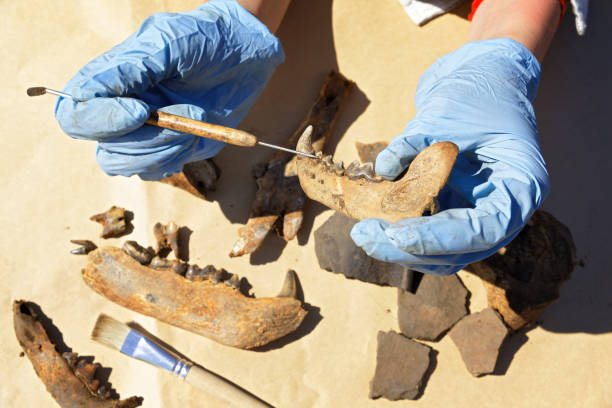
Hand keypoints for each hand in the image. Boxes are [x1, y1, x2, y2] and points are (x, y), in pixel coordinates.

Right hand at [55, 0, 283, 179]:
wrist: (248, 53)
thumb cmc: (206, 38)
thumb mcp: (169, 42)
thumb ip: (130, 68)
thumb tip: (90, 94)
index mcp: (109, 81)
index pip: (75, 116)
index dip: (101, 121)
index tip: (142, 111)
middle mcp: (120, 110)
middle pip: (104, 150)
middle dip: (146, 140)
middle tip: (186, 114)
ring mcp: (144, 133)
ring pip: (128, 166)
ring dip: (166, 149)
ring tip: (197, 119)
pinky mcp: (170, 148)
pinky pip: (156, 170)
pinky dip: (178, 157)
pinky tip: (198, 133)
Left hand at [351, 38, 549, 274]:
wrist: (481, 79)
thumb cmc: (477, 92)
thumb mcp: (448, 112)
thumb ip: (417, 142)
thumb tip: (384, 168)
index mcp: (520, 185)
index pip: (486, 229)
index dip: (441, 238)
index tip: (399, 235)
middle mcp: (502, 209)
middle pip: (460, 251)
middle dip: (410, 249)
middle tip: (365, 236)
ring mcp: (477, 214)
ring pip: (443, 254)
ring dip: (401, 249)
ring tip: (364, 233)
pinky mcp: (453, 211)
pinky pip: (429, 236)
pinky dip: (401, 235)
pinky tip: (372, 223)